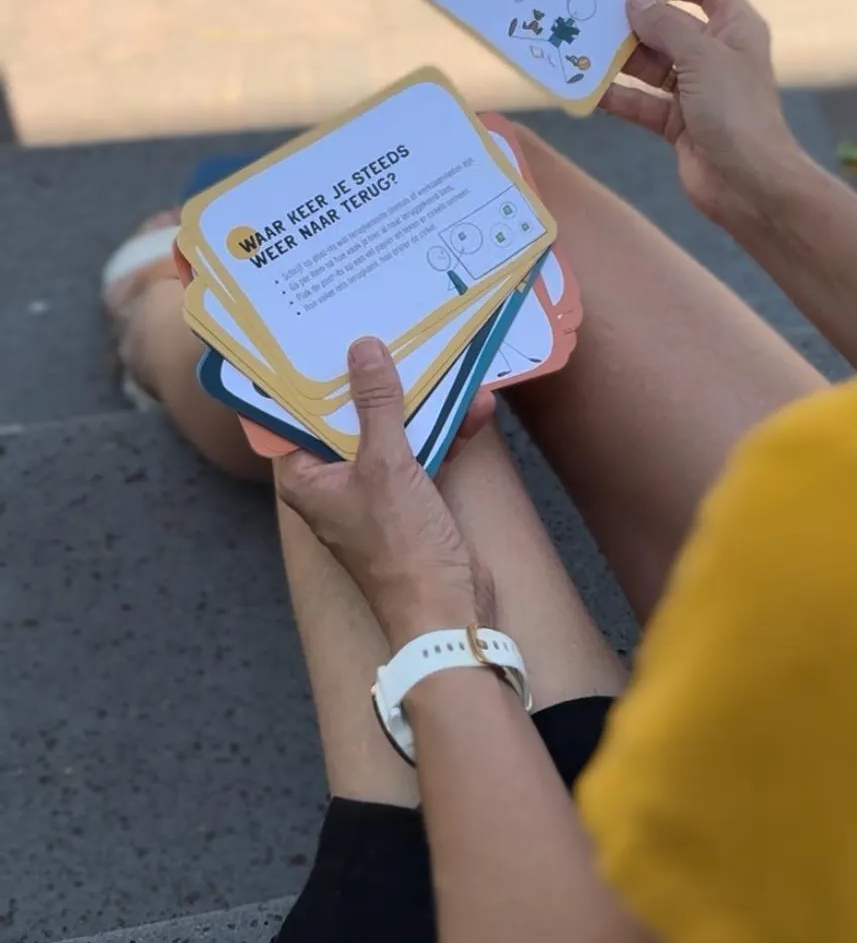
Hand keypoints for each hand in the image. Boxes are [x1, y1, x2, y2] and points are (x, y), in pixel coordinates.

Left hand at [275, 337, 493, 645]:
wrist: (447, 610)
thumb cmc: (400, 545)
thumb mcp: (386, 464)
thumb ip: (376, 405)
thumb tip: (363, 350)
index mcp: (306, 478)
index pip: (294, 416)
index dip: (309, 377)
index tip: (323, 334)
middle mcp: (334, 482)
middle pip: (348, 418)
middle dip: (375, 381)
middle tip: (390, 331)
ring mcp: (374, 491)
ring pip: (391, 431)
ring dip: (421, 404)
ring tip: (447, 365)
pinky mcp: (412, 499)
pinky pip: (423, 451)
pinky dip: (445, 431)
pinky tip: (476, 407)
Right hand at [601, 0, 801, 226]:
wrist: (749, 184)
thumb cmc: (734, 109)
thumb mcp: (701, 56)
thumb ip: (666, 25)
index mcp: (736, 30)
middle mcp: (716, 56)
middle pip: (672, 27)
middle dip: (637, 20)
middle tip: (594, 8)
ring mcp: (696, 91)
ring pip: (652, 66)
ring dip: (621, 58)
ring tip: (582, 43)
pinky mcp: (677, 123)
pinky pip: (642, 102)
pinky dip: (618, 96)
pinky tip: (587, 87)